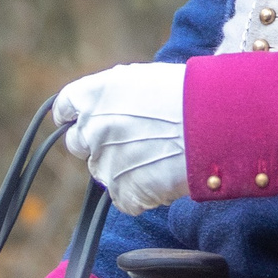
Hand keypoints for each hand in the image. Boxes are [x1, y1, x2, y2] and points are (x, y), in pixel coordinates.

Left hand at [55, 62, 189, 212]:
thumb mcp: (141, 80)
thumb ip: (112, 96)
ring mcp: (105, 163)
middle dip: (98, 144)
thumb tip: (104, 109)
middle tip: (132, 141)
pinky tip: (164, 177)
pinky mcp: (123, 192)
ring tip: (158, 158)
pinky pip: (123, 198)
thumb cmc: (186, 93)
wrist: (212, 123)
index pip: (64, 108)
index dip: (74, 116)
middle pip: (78, 143)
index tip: (82, 120)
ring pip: (102, 172)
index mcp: (93, 95)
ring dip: (122, 169)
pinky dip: (140, 193)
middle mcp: (91, 129)